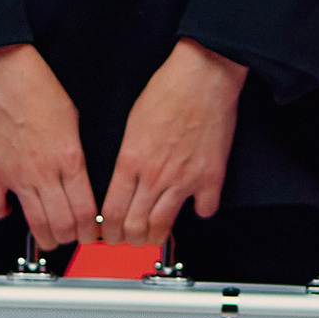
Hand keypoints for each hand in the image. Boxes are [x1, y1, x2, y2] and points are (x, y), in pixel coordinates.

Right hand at [0, 44, 98, 247]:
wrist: (2, 67)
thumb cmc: (37, 84)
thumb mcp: (73, 118)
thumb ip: (76, 153)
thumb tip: (80, 178)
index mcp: (69, 157)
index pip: (86, 211)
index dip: (90, 230)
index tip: (91, 232)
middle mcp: (43, 170)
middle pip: (62, 225)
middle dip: (70, 238)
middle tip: (71, 238)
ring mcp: (14, 173)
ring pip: (33, 222)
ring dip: (43, 236)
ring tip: (46, 235)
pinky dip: (2, 213)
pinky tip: (9, 208)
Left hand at [101, 39, 248, 243]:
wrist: (202, 76)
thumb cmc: (167, 90)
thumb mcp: (132, 122)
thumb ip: (128, 155)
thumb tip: (125, 177)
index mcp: (130, 160)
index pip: (111, 211)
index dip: (107, 230)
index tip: (108, 233)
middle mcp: (155, 175)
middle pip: (135, 225)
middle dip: (127, 239)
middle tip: (128, 240)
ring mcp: (184, 179)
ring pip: (164, 224)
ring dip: (156, 236)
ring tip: (154, 236)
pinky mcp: (211, 176)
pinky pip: (204, 210)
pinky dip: (199, 212)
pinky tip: (195, 207)